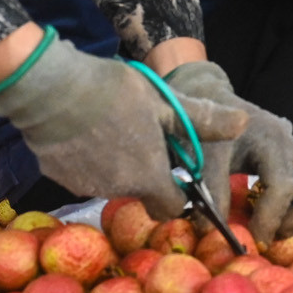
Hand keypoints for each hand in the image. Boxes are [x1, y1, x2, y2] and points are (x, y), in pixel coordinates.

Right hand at [0, 36, 247, 216]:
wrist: (49, 86)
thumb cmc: (113, 91)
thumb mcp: (164, 101)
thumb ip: (202, 120)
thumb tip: (244, 123)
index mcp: (148, 177)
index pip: (172, 207)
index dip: (177, 191)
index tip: (173, 169)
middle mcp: (118, 191)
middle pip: (141, 190)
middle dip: (144, 171)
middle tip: (138, 133)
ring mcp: (85, 186)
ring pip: (112, 181)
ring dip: (116, 163)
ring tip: (110, 125)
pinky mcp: (59, 177)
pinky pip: (83, 174)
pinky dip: (88, 159)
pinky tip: (84, 130)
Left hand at [165, 62, 292, 244]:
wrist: (206, 98)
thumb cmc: (202, 126)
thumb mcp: (202, 157)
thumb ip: (211, 192)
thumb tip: (214, 233)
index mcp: (268, 139)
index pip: (282, 186)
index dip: (269, 218)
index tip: (251, 238)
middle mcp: (288, 142)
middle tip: (272, 235)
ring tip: (275, 228)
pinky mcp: (290, 156)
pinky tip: (271, 213)